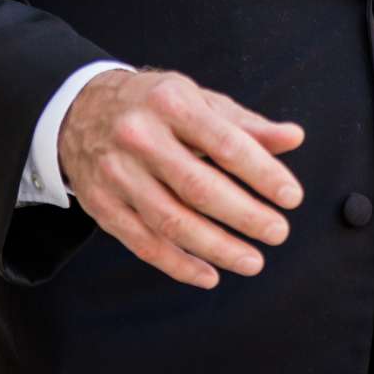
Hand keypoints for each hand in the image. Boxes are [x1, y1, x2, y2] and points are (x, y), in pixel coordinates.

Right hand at [58, 68, 305, 289]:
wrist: (79, 110)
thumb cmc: (154, 105)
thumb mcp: (198, 99)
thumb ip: (246, 124)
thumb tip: (293, 138)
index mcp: (170, 102)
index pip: (224, 142)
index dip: (262, 172)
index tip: (291, 196)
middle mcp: (138, 136)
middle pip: (198, 187)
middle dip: (244, 215)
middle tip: (278, 232)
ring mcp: (117, 173)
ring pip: (171, 222)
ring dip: (217, 248)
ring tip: (253, 261)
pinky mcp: (102, 205)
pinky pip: (144, 243)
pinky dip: (179, 265)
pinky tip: (209, 274)